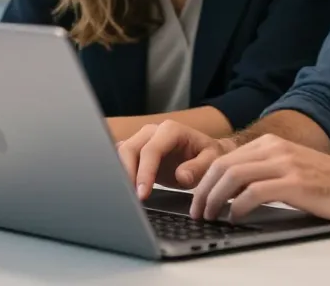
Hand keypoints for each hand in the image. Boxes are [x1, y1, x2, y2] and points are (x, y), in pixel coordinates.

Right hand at [116, 120, 232, 200]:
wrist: (204, 154)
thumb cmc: (208, 156)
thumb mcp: (212, 161)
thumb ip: (199, 167)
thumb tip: (181, 175)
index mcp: (170, 130)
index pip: (151, 150)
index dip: (145, 172)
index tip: (143, 194)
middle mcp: (152, 131)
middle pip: (129, 149)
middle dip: (127, 174)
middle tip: (131, 198)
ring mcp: (141, 139)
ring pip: (120, 153)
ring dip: (120, 175)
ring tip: (126, 196)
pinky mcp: (135, 151)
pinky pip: (118, 158)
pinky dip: (117, 173)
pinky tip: (121, 190)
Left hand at [189, 134, 329, 222]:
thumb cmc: (326, 182)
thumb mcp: (288, 169)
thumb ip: (262, 172)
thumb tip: (231, 191)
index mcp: (271, 144)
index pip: (224, 158)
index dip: (204, 180)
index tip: (196, 198)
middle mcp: (275, 149)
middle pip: (223, 165)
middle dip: (203, 190)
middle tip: (197, 211)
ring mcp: (285, 164)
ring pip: (234, 176)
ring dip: (215, 199)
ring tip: (210, 216)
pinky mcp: (295, 183)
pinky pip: (255, 192)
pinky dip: (238, 206)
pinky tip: (235, 217)